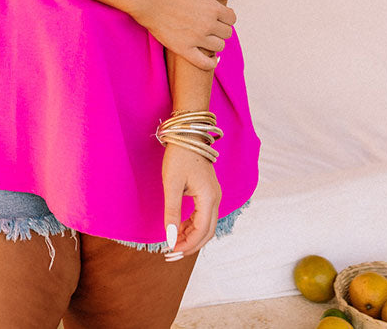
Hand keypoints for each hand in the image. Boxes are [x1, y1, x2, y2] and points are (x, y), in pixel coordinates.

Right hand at [131, 0, 236, 69]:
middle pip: (227, 33)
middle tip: (212, 25)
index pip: (232, 18)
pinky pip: (204, 63)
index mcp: (213, 8)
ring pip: (219, 46)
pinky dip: (212, 63)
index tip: (219, 15)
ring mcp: (196, 39)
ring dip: (216, 42)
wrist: (149, 0)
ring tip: (208, 37)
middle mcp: (208, 25)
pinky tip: (213, 59)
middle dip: (222, 28)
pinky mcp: (184, 49)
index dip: (227, 16)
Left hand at [162, 142, 221, 256]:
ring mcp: (214, 194)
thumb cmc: (179, 156)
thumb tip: (170, 238)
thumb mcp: (172, 185)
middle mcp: (216, 198)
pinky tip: (179, 227)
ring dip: (192, 236)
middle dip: (191, 245)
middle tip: (172, 253)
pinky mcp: (209, 191)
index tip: (170, 251)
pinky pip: (204, 215)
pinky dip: (193, 225)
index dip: (186, 245)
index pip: (201, 232)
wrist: (187, 133)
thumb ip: (172, 213)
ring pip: (207, 224)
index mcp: (209, 198)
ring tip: (173, 242)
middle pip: (207, 232)